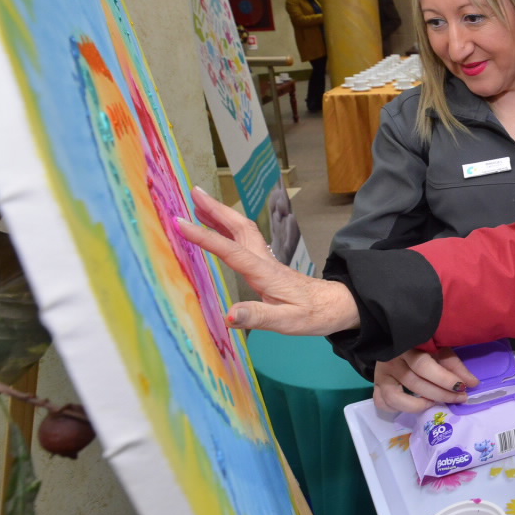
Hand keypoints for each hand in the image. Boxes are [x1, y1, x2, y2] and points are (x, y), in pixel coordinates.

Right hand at [174, 187, 359, 333]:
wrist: (334, 307)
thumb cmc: (312, 315)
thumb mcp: (286, 322)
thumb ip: (258, 317)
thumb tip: (229, 315)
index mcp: (264, 273)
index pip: (230, 250)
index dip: (204, 237)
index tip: (180, 223)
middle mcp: (264, 260)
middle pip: (239, 227)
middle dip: (215, 209)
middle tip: (193, 192)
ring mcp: (266, 260)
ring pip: (243, 229)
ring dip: (221, 215)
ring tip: (198, 203)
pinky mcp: (268, 264)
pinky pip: (245, 239)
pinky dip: (229, 228)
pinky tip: (219, 229)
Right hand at [373, 349, 479, 413]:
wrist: (394, 336)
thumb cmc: (421, 341)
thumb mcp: (438, 347)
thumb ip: (454, 365)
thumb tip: (473, 383)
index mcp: (407, 345)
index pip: (425, 365)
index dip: (446, 379)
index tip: (465, 386)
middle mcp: (391, 360)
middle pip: (415, 383)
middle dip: (441, 394)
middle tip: (460, 398)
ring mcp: (381, 374)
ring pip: (396, 397)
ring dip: (420, 404)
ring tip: (436, 402)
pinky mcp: (377, 385)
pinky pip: (382, 403)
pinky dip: (398, 409)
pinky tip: (416, 404)